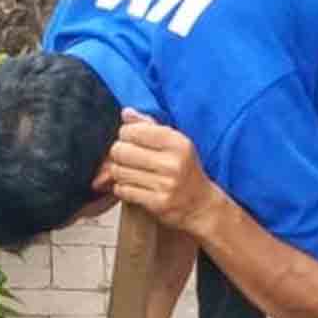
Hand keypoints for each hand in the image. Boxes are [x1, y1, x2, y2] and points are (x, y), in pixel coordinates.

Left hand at [101, 109, 218, 233]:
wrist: (200, 205)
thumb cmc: (184, 169)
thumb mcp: (174, 143)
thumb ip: (149, 125)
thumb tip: (126, 112)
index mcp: (177, 143)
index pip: (133, 131)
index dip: (125, 134)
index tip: (129, 140)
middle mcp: (173, 163)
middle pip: (121, 151)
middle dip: (118, 153)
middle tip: (125, 157)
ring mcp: (166, 184)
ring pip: (119, 171)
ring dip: (118, 172)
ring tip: (128, 172)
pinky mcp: (158, 203)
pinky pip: (123, 190)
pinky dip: (121, 188)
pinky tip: (131, 186)